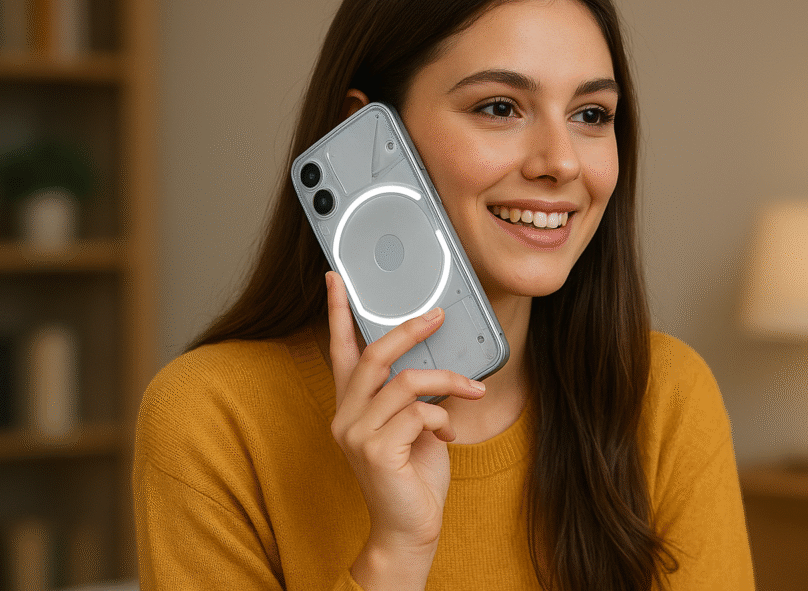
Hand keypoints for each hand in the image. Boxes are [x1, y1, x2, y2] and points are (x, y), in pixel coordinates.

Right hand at [325, 272, 485, 588]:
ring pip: (405, 381)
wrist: (410, 529)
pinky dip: (442, 417)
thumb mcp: (413, 425)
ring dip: (447, 380)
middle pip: (374, 355)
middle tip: (438, 315)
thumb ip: (412, 395)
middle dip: (409, 330)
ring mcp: (356, 434)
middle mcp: (345, 416)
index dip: (338, 312)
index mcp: (351, 405)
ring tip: (472, 389)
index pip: (339, 350)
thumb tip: (438, 361)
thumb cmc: (413, 477)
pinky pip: (418, 412)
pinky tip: (448, 436)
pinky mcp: (375, 450)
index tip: (335, 278)